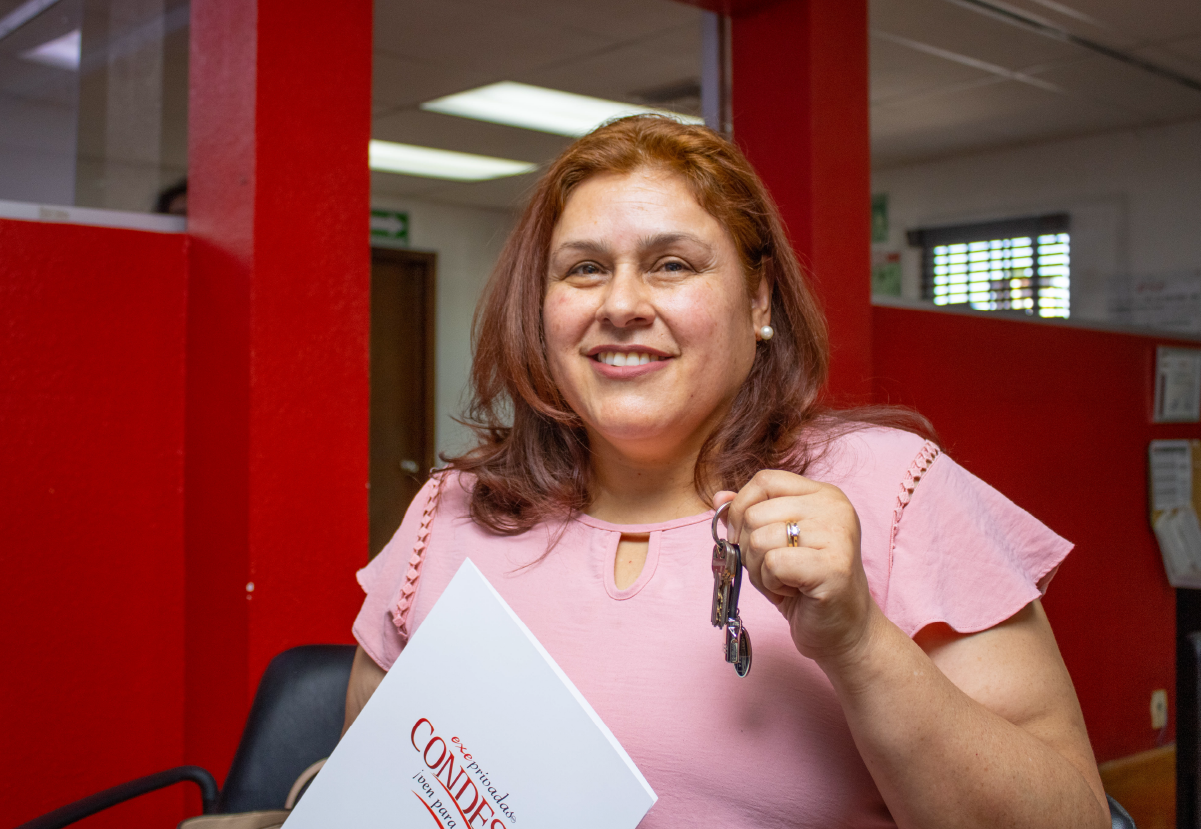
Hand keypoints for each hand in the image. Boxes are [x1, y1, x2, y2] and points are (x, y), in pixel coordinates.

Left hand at [715, 470, 882, 666]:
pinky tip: (792, 591)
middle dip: (748, 549)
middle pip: (755, 512)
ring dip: (759, 570)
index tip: (742, 536)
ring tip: (784, 581)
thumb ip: (750, 516)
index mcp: (823, 494)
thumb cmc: (806, 586)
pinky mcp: (833, 567)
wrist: (844, 630)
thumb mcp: (774, 544)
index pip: (765, 479)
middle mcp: (835, 508)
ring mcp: (837, 536)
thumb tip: (719, 497)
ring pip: (759, 539)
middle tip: (772, 569)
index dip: (741, 508)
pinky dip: (771, 584)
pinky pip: (772, 564)